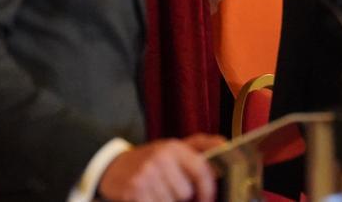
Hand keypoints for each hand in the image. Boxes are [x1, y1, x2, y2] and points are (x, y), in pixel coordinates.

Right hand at [98, 136, 221, 201]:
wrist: (114, 167)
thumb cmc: (153, 159)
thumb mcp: (176, 148)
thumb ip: (203, 146)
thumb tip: (227, 146)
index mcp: (174, 147)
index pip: (201, 170)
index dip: (209, 189)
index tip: (209, 199)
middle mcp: (160, 158)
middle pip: (186, 192)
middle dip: (183, 197)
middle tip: (172, 190)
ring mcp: (145, 175)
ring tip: (159, 193)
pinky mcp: (133, 192)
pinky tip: (150, 198)